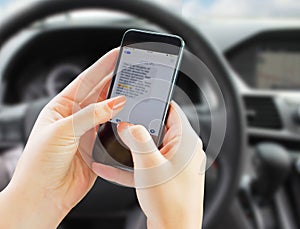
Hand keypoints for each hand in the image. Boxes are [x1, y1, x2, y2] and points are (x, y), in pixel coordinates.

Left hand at [0, 48, 125, 227]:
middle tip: (133, 71)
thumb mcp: (62, 131)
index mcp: (61, 107)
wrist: (44, 195)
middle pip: (99, 93)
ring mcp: (87, 131)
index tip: (117, 55)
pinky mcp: (96, 146)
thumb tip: (115, 102)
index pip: (85, 81)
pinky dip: (123, 123)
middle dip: (116, 81)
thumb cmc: (40, 163)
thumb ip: (91, 115)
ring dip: (121, 102)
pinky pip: (113, 130)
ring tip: (136, 90)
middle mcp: (75, 117)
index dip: (102, 67)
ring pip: (108, 111)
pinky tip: (130, 117)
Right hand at [93, 101, 205, 228]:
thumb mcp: (149, 165)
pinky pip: (150, 164)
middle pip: (160, 128)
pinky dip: (134, 165)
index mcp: (186, 142)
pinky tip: (113, 168)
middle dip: (140, 126)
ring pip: (153, 147)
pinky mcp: (169, 176)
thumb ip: (137, 140)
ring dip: (134, 147)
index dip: (156, 102)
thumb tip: (128, 125)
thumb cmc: (171, 203)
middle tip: (123, 123)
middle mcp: (185, 151)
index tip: (140, 99)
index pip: (173, 110)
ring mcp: (177, 164)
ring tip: (117, 144)